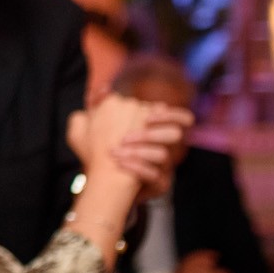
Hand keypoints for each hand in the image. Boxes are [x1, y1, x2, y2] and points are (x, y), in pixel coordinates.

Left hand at [66, 97, 189, 187]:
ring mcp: (164, 167)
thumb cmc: (100, 152)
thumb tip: (104, 88)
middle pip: (175, 134)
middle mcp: (164, 147)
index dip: (171, 114)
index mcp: (154, 130)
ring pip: (163, 156)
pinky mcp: (159, 184)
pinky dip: (137, 168)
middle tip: (124, 138)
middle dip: (150, 133)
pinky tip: (119, 164)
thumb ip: (97, 107)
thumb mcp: (92, 128)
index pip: (181, 118)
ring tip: (115, 153)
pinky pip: (156, 177)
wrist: (100, 183)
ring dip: (139, 152)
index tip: (148, 116)